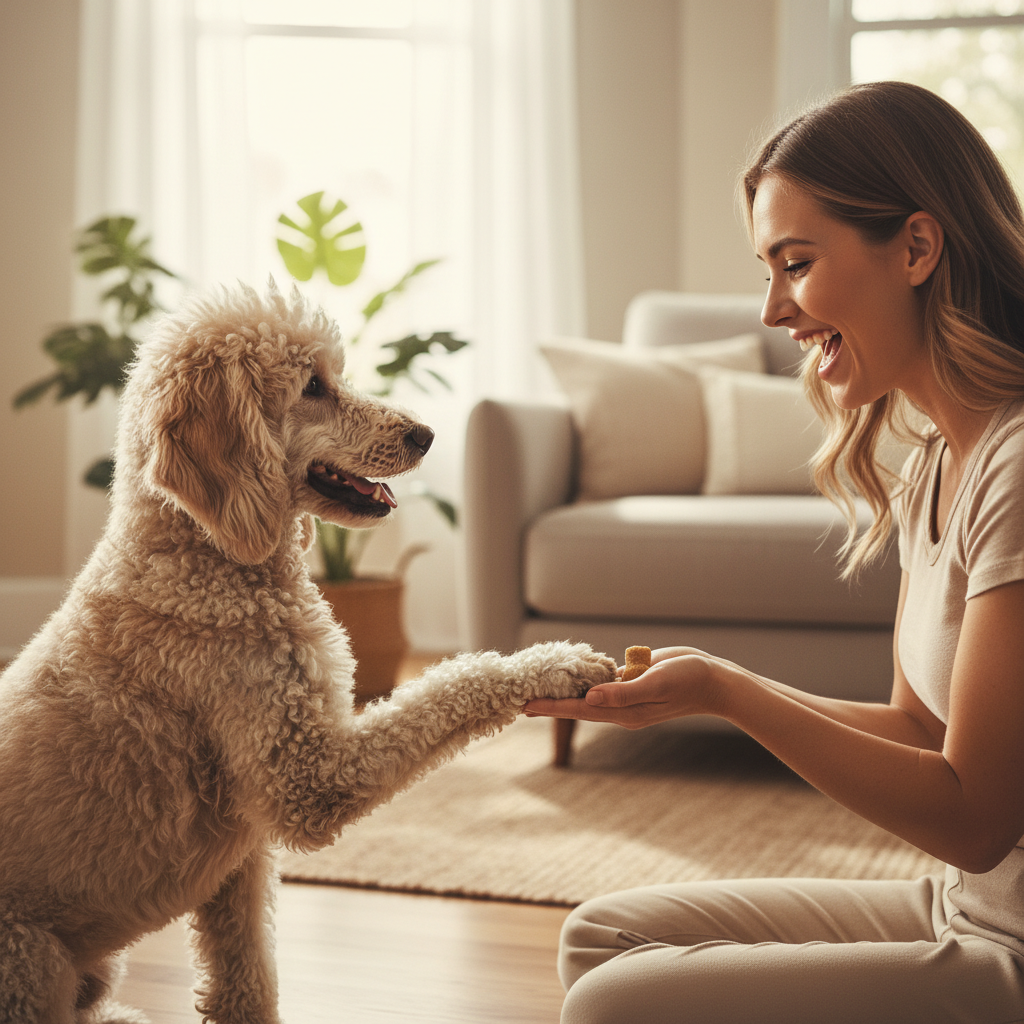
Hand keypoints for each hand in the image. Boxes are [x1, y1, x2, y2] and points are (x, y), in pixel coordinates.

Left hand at [522, 647, 723, 728]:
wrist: (715, 679)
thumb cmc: (689, 681)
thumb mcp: (656, 684)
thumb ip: (624, 692)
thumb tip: (590, 698)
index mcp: (624, 712)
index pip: (579, 710)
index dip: (551, 707)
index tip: (524, 706)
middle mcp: (621, 705)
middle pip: (578, 704)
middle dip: (550, 702)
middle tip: (518, 699)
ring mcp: (626, 693)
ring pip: (589, 691)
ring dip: (565, 689)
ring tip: (537, 686)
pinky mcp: (632, 680)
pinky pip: (604, 678)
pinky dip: (585, 675)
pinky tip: (569, 672)